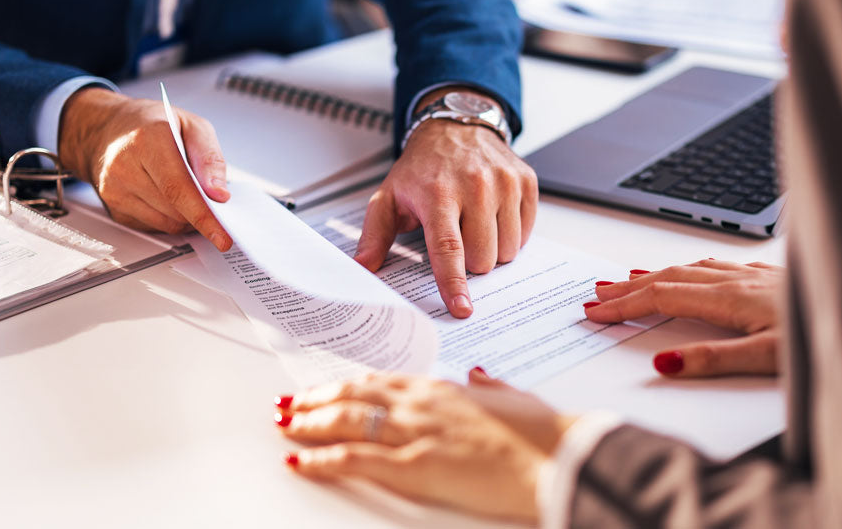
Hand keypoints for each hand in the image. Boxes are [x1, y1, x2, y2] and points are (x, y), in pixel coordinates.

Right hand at [59, 87, 231, 250]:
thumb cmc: (153, 125)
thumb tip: (219, 193)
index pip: (178, 189)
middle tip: (215, 203)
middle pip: (175, 210)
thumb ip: (210, 158)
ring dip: (187, 218)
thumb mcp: (193, 126)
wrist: (109, 129)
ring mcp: (115, 190)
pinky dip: (170, 218)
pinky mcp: (114, 208)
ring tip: (189, 193)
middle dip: (201, 213)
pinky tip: (168, 198)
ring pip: (166, 223)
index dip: (203, 216)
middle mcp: (124, 166)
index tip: (222, 235)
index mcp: (146, 140)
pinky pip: (154, 226)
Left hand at [274, 370, 571, 521]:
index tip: (326, 388)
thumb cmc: (541, 432)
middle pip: (353, 396)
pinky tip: (301, 460)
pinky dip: (322, 459)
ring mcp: (415, 432)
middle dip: (316, 400)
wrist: (556, 456)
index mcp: (442, 389)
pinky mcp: (415, 465)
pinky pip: (356, 460)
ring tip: (285, 425)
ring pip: (346, 421)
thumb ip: (490, 386)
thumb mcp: (513, 398)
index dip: (346, 385)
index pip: (379, 382)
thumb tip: (479, 376)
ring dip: (309, 423)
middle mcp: (421, 404)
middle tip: (289, 404)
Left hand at [353, 89, 537, 318]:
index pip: (448, 248)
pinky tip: (493, 215)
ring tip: (474, 225)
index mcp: (438, 194)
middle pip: (482, 257)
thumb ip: (375, 235)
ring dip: (492, 249)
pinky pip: (526, 232)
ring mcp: (504, 182)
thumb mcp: (389, 196)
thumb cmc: (422, 168)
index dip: (454, 282)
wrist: (456, 127)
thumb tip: (362, 267)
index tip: (461, 308)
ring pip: (508, 250)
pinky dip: (510, 233)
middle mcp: (475, 186)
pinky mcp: (525, 181)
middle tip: (457, 239)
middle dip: (470, 262)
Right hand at [587, 260, 783, 376]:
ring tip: (624, 279)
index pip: (663, 298)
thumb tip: (663, 363)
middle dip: (628, 287)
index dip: (625, 305)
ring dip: (652, 274)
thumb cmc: (825, 336)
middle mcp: (737, 280)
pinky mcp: (767, 276)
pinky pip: (713, 265)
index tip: (595, 312)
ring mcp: (752, 275)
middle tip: (595, 295)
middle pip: (668, 277)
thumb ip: (713, 361)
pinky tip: (687, 270)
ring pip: (689, 268)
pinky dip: (685, 269)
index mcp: (730, 298)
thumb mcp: (768, 359)